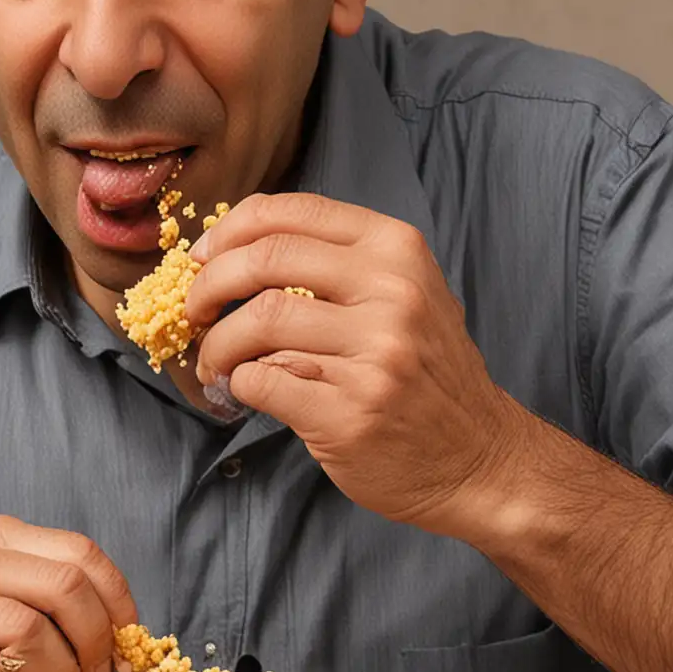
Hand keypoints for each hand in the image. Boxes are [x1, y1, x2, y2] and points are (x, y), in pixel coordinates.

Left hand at [185, 192, 527, 532]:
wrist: (478, 459)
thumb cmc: (427, 373)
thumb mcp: (405, 293)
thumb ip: (337, 264)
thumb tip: (234, 249)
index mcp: (397, 252)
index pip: (291, 213)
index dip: (230, 230)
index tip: (203, 257)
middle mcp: (391, 295)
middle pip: (263, 260)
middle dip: (209, 285)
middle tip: (194, 311)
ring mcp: (374, 356)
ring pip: (255, 324)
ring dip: (216, 345)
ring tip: (215, 362)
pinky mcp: (350, 413)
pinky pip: (262, 382)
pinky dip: (238, 384)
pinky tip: (244, 390)